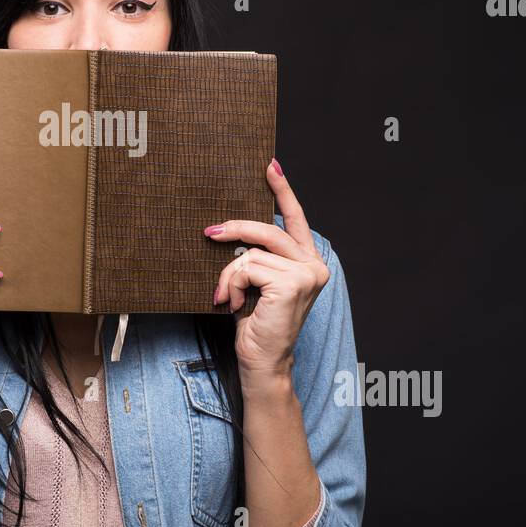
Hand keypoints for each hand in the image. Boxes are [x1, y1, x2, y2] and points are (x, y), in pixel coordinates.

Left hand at [204, 158, 329, 379]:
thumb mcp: (256, 283)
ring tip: (226, 297)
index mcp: (307, 262)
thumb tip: (231, 230)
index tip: (270, 165)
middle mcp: (314, 265)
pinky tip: (234, 305)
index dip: (282, 190)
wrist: (262, 362)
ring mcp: (306, 275)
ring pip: (250, 253)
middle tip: (211, 232)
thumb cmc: (256, 324)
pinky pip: (246, 268)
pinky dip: (231, 285)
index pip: (295, 219)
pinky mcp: (291, 284)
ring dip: (228, 275)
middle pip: (268, 229)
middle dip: (236, 228)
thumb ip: (255, 257)